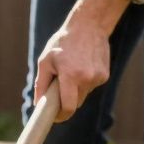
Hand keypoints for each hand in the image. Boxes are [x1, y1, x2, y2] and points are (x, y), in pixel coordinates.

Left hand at [34, 0, 130, 121]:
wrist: (89, 25)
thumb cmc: (62, 43)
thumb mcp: (46, 60)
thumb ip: (41, 84)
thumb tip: (38, 105)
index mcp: (71, 75)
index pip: (69, 107)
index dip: (61, 116)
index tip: (55, 117)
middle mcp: (87, 78)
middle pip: (75, 103)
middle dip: (66, 101)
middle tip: (58, 91)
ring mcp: (98, 77)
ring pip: (83, 95)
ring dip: (75, 89)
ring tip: (72, 70)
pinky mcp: (105, 75)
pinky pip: (91, 86)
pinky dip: (84, 82)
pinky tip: (82, 66)